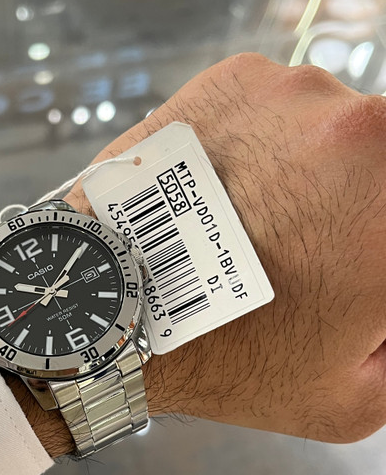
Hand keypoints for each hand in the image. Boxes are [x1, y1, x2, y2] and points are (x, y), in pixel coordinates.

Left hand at [0, 53, 385, 455]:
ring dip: (324, 177)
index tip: (359, 276)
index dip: (378, 264)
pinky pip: (284, 113)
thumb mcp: (354, 393)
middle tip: (320, 261)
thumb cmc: (223, 356)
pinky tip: (239, 197)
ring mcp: (296, 95)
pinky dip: (272, 148)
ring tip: (269, 232)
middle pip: (384, 174)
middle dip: (366, 217)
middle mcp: (364, 130)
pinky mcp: (241, 80)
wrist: (115, 308)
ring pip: (341, 136)